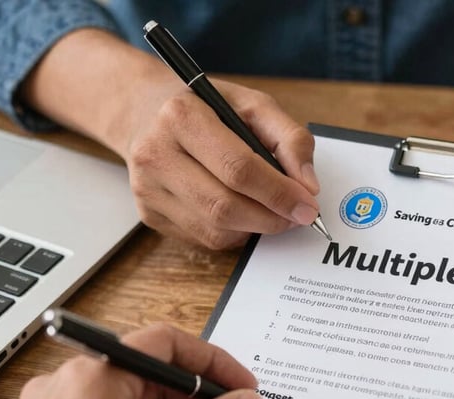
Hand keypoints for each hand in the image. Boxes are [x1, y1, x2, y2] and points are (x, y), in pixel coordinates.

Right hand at [122, 75, 320, 248]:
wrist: (144, 111)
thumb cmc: (206, 108)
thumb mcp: (252, 105)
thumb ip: (290, 139)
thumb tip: (308, 186)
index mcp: (182, 116)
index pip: (239, 169)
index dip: (279, 194)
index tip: (308, 206)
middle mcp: (156, 154)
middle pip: (225, 207)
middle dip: (271, 218)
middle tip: (297, 216)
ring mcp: (147, 188)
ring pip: (215, 231)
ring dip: (254, 228)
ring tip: (271, 211)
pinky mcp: (149, 213)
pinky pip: (203, 238)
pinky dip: (233, 232)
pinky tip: (240, 211)